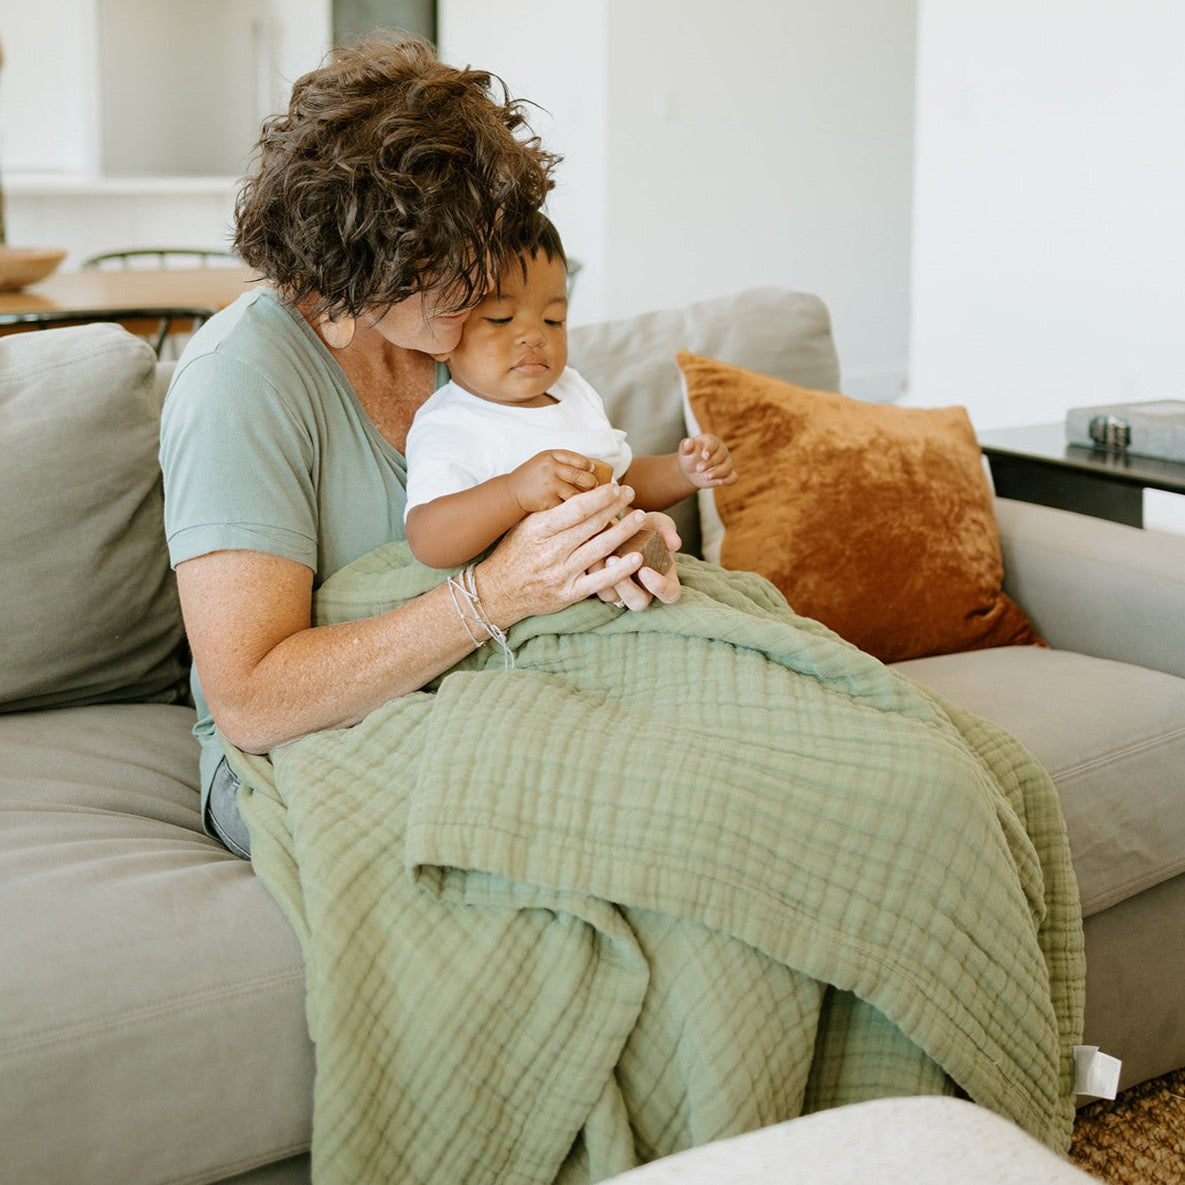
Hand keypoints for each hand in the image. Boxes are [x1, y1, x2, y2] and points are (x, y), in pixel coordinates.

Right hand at [475, 482, 667, 624]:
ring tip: (641, 517)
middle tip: (632, 492)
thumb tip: (576, 489)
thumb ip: (549, 511)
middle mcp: (550, 551)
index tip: (615, 486)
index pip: (575, 509)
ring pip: (599, 548)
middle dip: (615, 506)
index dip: (599, 496)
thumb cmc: (513, 554)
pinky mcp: (569, 593)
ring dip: (624, 531)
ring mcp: (561, 573)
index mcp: (538, 530)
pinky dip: (620, 569)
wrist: (497, 592)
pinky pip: (599, 580)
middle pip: (591, 524)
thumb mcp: (524, 527)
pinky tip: (637, 557)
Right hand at [508, 450, 597, 511]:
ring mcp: (549, 487)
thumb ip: (564, 462)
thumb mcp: (544, 460)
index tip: (592, 470)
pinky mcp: (548, 502)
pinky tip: (573, 509)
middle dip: (591, 483)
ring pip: (576, 494)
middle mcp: (550, 470)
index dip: (588, 466)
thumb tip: (592, 469)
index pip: (577, 459)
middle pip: (580, 476)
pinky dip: (572, 509)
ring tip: (588, 499)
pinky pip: (567, 506)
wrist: (512, 492)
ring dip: (586, 498)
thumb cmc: (532, 476)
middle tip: (594, 486)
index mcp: (550, 457)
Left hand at [594, 511, 682, 611]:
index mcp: (664, 580)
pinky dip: (590, 571)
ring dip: (605, 579)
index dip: (659, 587)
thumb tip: (675, 544)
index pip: (670, 594)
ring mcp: (620, 591)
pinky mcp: (600, 585)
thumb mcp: (657, 523)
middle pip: (638, 603)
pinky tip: (586, 553)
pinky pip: (594, 587)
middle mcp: (643, 591)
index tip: (645, 570)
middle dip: (626, 587)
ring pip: (612, 597)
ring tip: (599, 555)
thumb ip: (668, 530)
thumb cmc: (643, 526)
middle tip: (614, 560)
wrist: (615, 523)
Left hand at [677, 434, 737, 488]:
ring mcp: (726, 462)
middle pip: (722, 455)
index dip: (709, 449)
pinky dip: (729, 480)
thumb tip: (689, 442)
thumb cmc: (689, 457)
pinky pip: (733, 477)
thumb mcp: (684, 452)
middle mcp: (721, 450)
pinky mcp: (727, 474)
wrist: (691, 470)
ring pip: (728, 466)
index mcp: (711, 441)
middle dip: (710, 463)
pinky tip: (719, 482)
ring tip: (706, 477)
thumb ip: (685, 446)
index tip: (704, 456)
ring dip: (718, 472)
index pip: (713, 442)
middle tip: (698, 469)